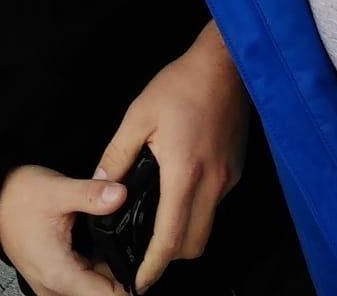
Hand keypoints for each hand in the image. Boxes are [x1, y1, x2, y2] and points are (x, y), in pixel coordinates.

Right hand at [0, 164, 125, 295]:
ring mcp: (52, 285)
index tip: (148, 261)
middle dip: (124, 273)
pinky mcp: (52, 276)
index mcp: (59, 275)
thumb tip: (121, 195)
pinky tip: (104, 245)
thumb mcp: (57, 190)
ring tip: (118, 242)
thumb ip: (92, 194)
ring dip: (110, 271)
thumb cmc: (16, 198)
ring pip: (93, 289)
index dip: (133, 282)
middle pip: (102, 294)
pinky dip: (98, 267)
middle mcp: (54, 287)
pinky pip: (83, 281)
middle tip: (137, 245)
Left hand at [97, 21, 248, 292]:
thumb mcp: (139, 115)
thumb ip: (118, 153)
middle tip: (144, 253)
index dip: (154, 266)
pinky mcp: (235, 169)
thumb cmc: (181, 85)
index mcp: (184, 174)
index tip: (139, 283)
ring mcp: (228, 178)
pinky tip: (178, 188)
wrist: (225, 63)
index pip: (170, 238)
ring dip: (184, 234)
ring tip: (157, 222)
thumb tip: (102, 182)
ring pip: (206, 225)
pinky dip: (196, 209)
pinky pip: (214, 203)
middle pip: (193, 244)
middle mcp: (212, 184)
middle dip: (169, 257)